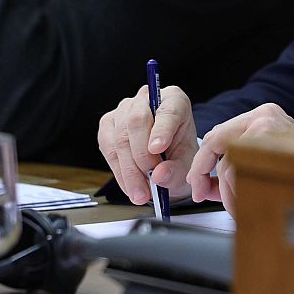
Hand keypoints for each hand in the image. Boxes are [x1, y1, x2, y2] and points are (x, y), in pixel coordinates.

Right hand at [98, 84, 197, 203]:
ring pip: (120, 137)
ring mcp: (123, 110)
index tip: (158, 149)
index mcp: (174, 100)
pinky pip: (109, 149)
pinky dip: (119, 172)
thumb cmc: (179, 154)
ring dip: (130, 170)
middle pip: (137, 122)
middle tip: (150, 183)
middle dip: (142, 156)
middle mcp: (146, 99)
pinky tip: (130, 187)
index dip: (161, 129)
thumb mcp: (186, 164)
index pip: (167, 111)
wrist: (166, 158)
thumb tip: (159, 176)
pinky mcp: (107, 125)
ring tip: (141, 193)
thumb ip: (177, 170)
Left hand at [185, 103, 293, 207]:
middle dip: (208, 177)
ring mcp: (272, 128)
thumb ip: (234, 167)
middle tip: (203, 197)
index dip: (202, 163)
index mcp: (264, 115)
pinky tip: (243, 206)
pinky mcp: (275, 147)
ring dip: (226, 193)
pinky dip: (236, 196)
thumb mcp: (266, 158)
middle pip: (219, 147)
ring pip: (230, 164)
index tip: (197, 184)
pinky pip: (242, 176)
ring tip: (235, 209)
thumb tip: (205, 186)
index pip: (218, 135)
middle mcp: (266, 115)